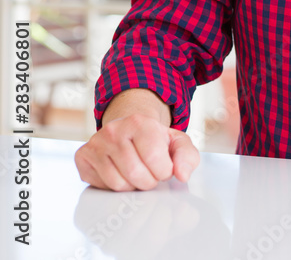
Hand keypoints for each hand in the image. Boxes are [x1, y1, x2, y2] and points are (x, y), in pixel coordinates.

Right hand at [75, 113, 199, 191]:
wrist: (130, 132)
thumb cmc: (155, 140)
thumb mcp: (178, 143)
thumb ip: (187, 157)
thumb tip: (182, 175)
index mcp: (139, 122)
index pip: (154, 158)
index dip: (164, 171)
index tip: (165, 168)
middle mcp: (114, 130)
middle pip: (136, 174)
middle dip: (150, 181)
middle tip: (152, 174)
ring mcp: (95, 144)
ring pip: (119, 184)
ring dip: (134, 186)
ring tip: (138, 173)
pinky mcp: (82, 158)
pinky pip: (102, 187)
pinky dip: (116, 187)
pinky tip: (121, 174)